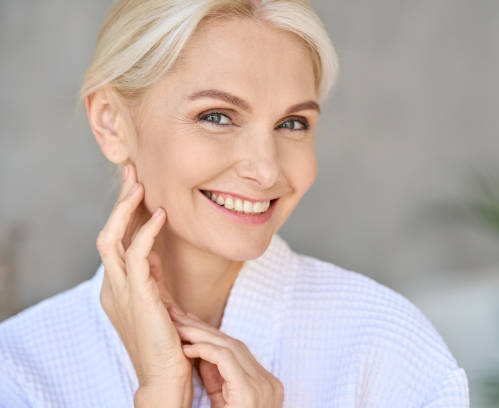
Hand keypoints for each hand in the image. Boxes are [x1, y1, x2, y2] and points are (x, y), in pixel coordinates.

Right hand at [96, 163, 192, 406]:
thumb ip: (151, 278)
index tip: (137, 187)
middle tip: (132, 172)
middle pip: (108, 233)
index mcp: (117, 288)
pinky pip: (136, 255)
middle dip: (119, 202)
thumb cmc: (167, 342)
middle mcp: (113, 287)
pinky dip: (146, 231)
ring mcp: (121, 292)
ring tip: (139, 183)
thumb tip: (154, 254)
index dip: (123, 212)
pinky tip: (160, 214)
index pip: (115, 240)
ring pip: (112, 239)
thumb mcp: (157, 302)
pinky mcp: (138, 297)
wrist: (166, 377)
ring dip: (126, 209)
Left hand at [169, 307, 283, 407]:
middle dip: (203, 328)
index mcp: (266, 385)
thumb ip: (216, 379)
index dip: (211, 335)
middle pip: (234, 344)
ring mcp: (263, 387)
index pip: (237, 350)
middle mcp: (269, 383)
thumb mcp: (222, 402)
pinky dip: (204, 350)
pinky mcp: (249, 392)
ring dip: (200, 335)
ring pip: (230, 347)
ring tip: (177, 327)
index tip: (189, 323)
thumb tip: (197, 352)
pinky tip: (186, 347)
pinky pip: (226, 359)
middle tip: (178, 315)